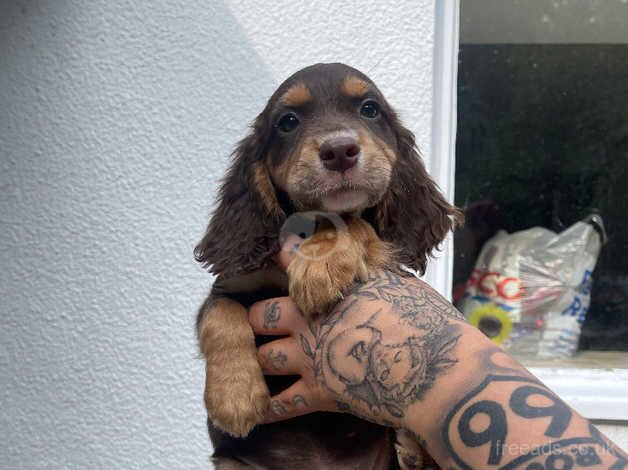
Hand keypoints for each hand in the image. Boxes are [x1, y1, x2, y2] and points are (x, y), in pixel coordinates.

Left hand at [248, 235, 464, 427]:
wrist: (437, 368)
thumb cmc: (428, 322)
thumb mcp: (401, 284)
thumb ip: (376, 278)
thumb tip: (373, 274)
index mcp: (332, 287)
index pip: (293, 262)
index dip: (281, 258)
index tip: (274, 256)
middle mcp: (312, 318)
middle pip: (260, 316)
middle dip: (255, 321)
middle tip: (257, 325)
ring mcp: (311, 356)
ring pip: (262, 358)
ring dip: (258, 361)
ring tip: (257, 363)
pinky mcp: (320, 392)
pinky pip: (281, 404)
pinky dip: (268, 407)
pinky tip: (259, 407)